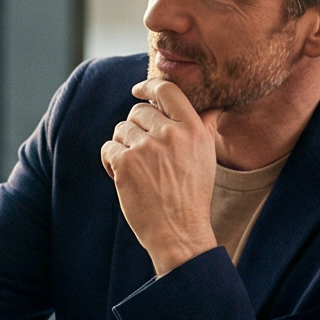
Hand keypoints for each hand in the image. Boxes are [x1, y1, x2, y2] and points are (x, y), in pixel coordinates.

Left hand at [100, 78, 219, 274]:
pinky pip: (108, 148)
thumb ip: (203, 127)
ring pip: (121, 129)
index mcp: (193, 129)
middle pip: (139, 110)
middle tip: (143, 153)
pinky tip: (123, 178)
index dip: (149, 86)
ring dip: (123, 146)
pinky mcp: (125, 163)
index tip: (139, 91)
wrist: (179, 233)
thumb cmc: (192, 196)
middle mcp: (171, 134)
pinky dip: (111, 162)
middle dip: (135, 128)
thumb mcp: (207, 157)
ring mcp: (146, 148)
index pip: (168, 90)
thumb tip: (211, 105)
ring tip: (137, 169)